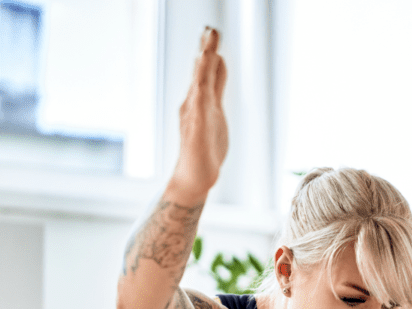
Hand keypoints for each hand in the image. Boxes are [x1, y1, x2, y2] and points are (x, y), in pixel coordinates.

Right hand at [171, 27, 228, 194]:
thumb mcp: (215, 113)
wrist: (194, 176)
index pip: (207, 71)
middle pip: (202, 71)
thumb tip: (218, 67)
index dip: (210, 52)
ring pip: (200, 81)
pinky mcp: (196, 124)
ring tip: (209, 42)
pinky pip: (199, 99)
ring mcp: (194, 112)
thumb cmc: (204, 148)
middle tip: (210, 29)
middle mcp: (194, 102)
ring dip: (204, 61)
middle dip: (207, 49)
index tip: (212, 33)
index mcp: (201, 100)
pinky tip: (203, 73)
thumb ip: (215, 90)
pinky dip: (201, 82)